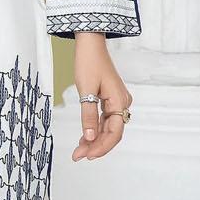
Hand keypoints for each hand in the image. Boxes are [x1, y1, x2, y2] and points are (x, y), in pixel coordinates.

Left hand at [70, 31, 131, 161]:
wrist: (90, 44)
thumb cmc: (89, 62)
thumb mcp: (86, 90)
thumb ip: (88, 116)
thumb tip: (90, 138)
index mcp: (119, 101)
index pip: (114, 133)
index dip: (101, 147)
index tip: (86, 156)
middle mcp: (122, 103)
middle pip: (112, 133)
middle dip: (96, 146)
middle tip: (78, 156)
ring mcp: (117, 101)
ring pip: (108, 128)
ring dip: (94, 140)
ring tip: (79, 151)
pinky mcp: (110, 99)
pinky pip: (105, 119)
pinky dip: (95, 129)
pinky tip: (85, 138)